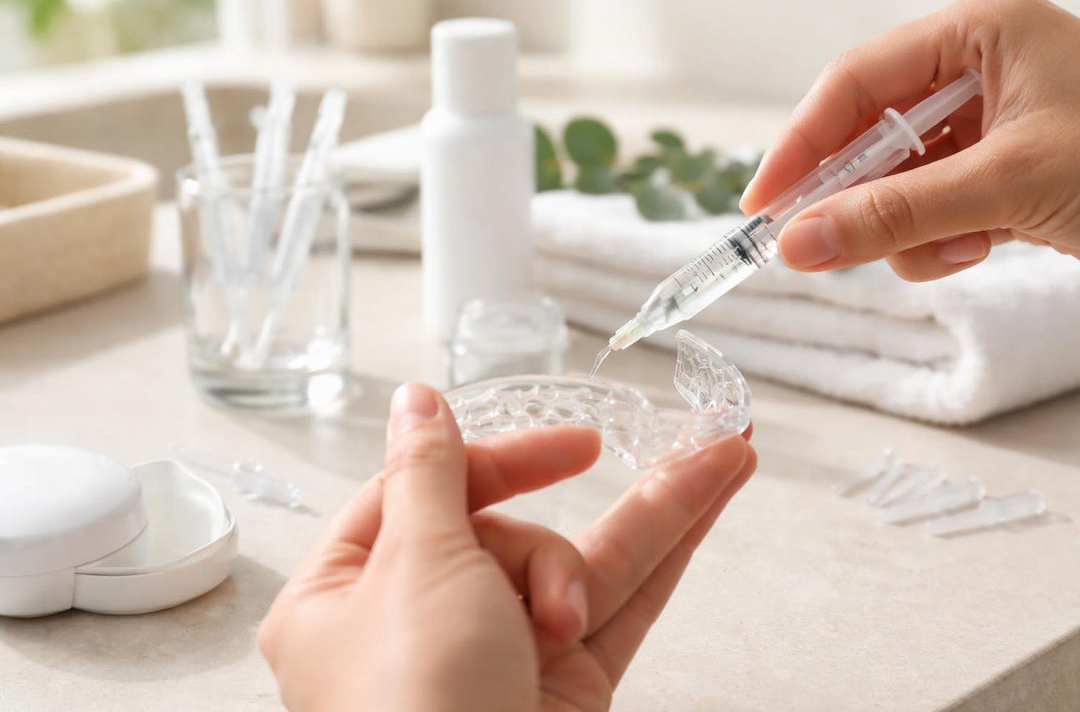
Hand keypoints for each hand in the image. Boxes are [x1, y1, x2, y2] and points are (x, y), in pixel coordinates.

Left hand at [259, 383, 755, 710]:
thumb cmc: (416, 709)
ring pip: (585, 562)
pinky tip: (714, 490)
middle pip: (503, 533)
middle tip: (601, 464)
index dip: (491, 459)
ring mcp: (498, 658)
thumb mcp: (416, 567)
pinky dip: (671, 550)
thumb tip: (414, 401)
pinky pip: (623, 604)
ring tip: (730, 450)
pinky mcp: (563, 688)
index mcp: (346, 595)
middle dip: (546, 540)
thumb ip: (429, 475)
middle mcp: (421, 625)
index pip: (422, 493)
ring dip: (660, 505)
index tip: (563, 442)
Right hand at [741, 0, 1079, 280]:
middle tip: (821, 247)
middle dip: (857, 197)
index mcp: (979, 32)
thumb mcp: (1008, 184)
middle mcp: (977, 69)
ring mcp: (988, 123)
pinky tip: (982, 247)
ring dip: (909, 228)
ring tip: (960, 246)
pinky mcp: (1000, 171)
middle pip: (870, 135)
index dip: (802, 144)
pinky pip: (932, 206)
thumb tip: (799, 243)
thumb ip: (895, 216)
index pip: (855, 82)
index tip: (765, 206)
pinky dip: (941, 239)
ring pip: (896, 181)